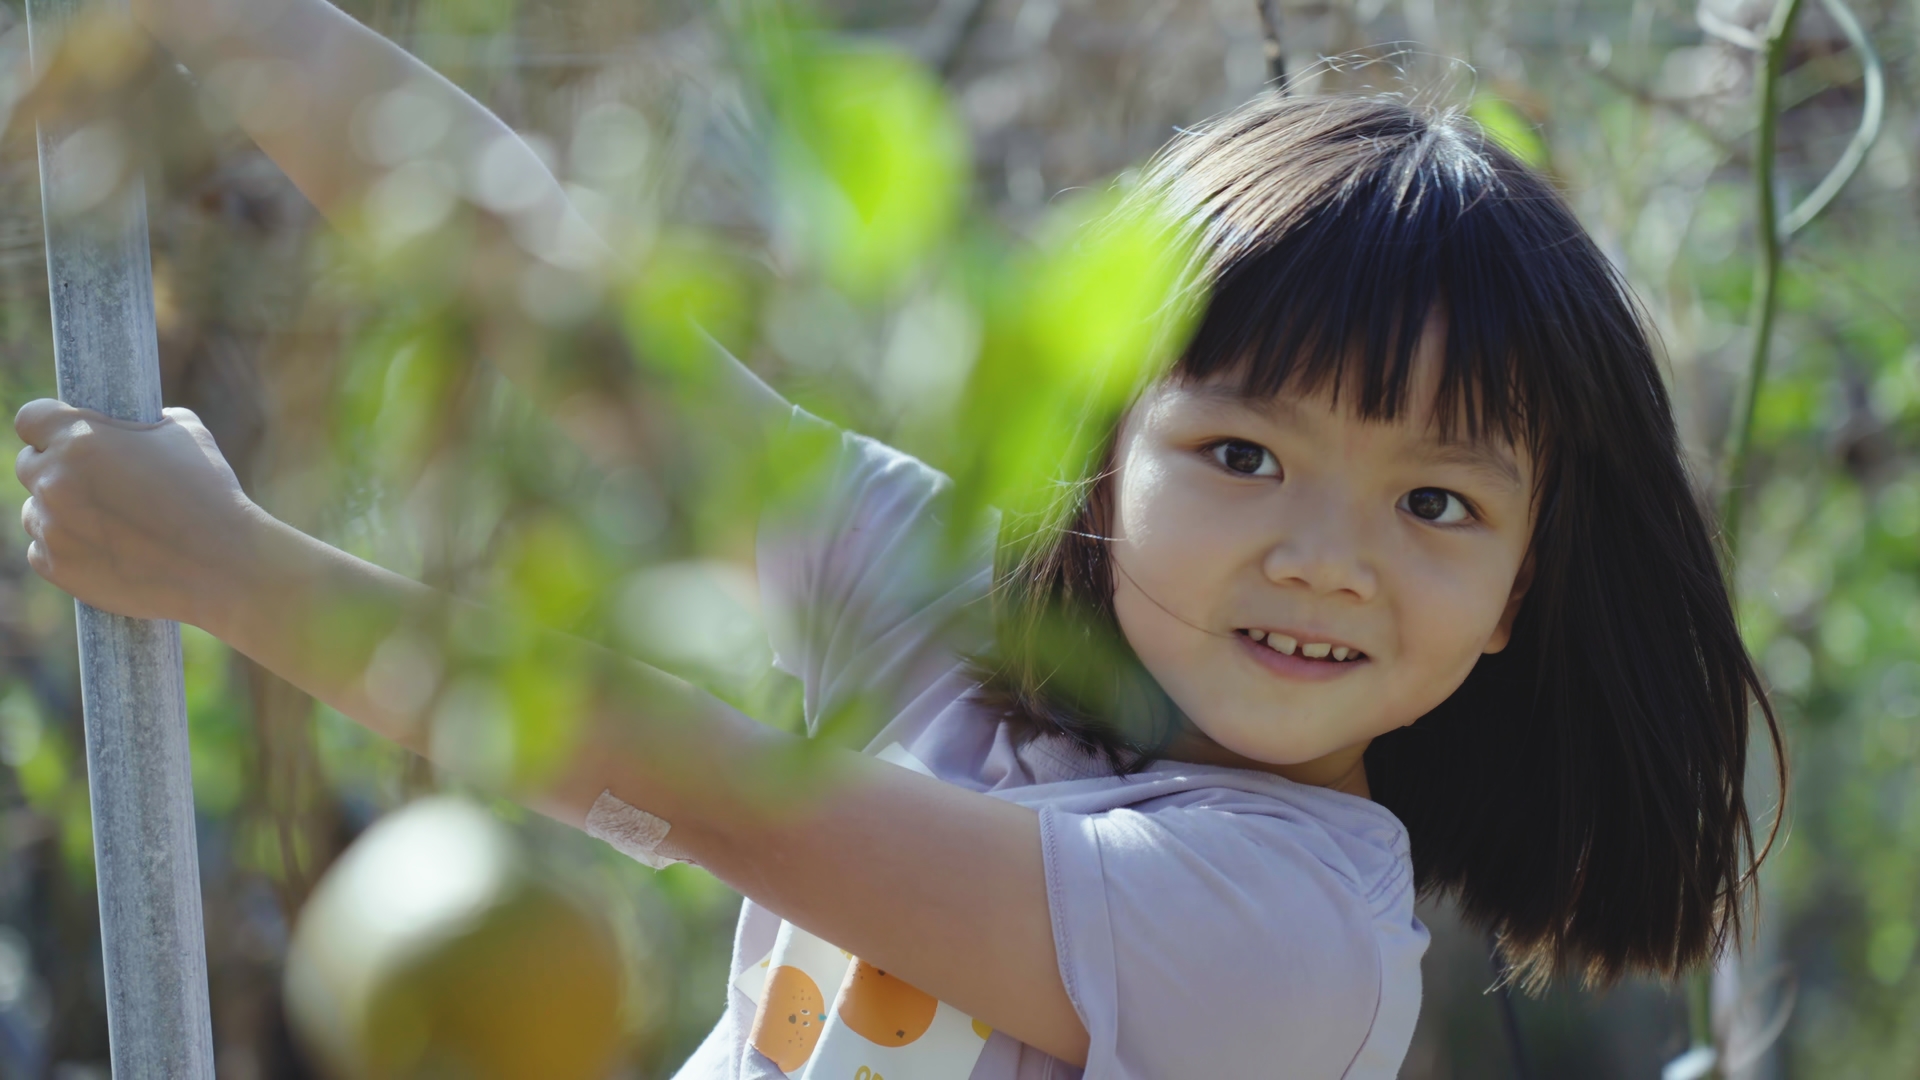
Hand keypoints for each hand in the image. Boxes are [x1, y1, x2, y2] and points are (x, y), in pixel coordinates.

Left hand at [15, 398, 267, 630]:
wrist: (223, 566)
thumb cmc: (210, 495)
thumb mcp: (187, 435)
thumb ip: (145, 422)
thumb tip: (132, 427)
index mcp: (80, 438)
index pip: (31, 418)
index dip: (49, 425)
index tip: (66, 435)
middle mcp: (54, 480)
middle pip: (28, 464)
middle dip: (56, 468)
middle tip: (96, 482)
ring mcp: (51, 526)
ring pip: (35, 510)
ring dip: (60, 511)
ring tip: (108, 522)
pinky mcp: (56, 567)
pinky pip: (43, 550)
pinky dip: (67, 548)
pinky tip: (106, 549)